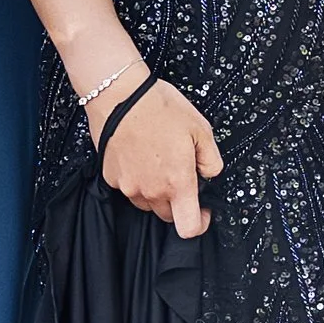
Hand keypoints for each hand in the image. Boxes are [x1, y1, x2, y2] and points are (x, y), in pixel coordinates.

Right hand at [99, 78, 221, 238]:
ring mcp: (128, 186)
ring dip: (155, 190)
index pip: (190, 227)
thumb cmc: (159, 108)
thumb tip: (210, 175)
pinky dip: (136, 178)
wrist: (120, 95)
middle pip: (168, 215)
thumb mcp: (201, 129)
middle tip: (178, 172)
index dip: (201, 222)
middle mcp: (152, 190)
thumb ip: (212, 161)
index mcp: (178, 182)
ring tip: (156, 159)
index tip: (203, 209)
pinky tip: (138, 154)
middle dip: (177, 201)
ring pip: (147, 203)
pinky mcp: (111, 178)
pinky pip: (128, 187)